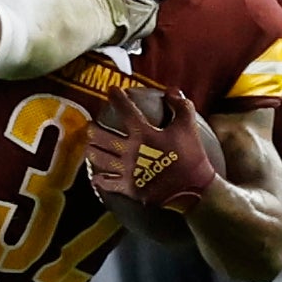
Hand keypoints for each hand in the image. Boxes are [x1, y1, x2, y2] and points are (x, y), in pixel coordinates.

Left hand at [85, 87, 217, 212]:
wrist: (192, 190)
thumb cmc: (191, 157)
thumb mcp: (189, 127)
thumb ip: (181, 106)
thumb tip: (171, 92)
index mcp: (144, 134)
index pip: (126, 111)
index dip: (117, 98)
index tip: (111, 90)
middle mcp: (130, 151)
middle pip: (102, 137)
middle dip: (93, 129)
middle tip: (90, 126)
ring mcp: (127, 170)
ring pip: (100, 158)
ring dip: (92, 151)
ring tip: (89, 146)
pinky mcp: (128, 187)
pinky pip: (108, 183)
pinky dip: (99, 179)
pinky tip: (95, 176)